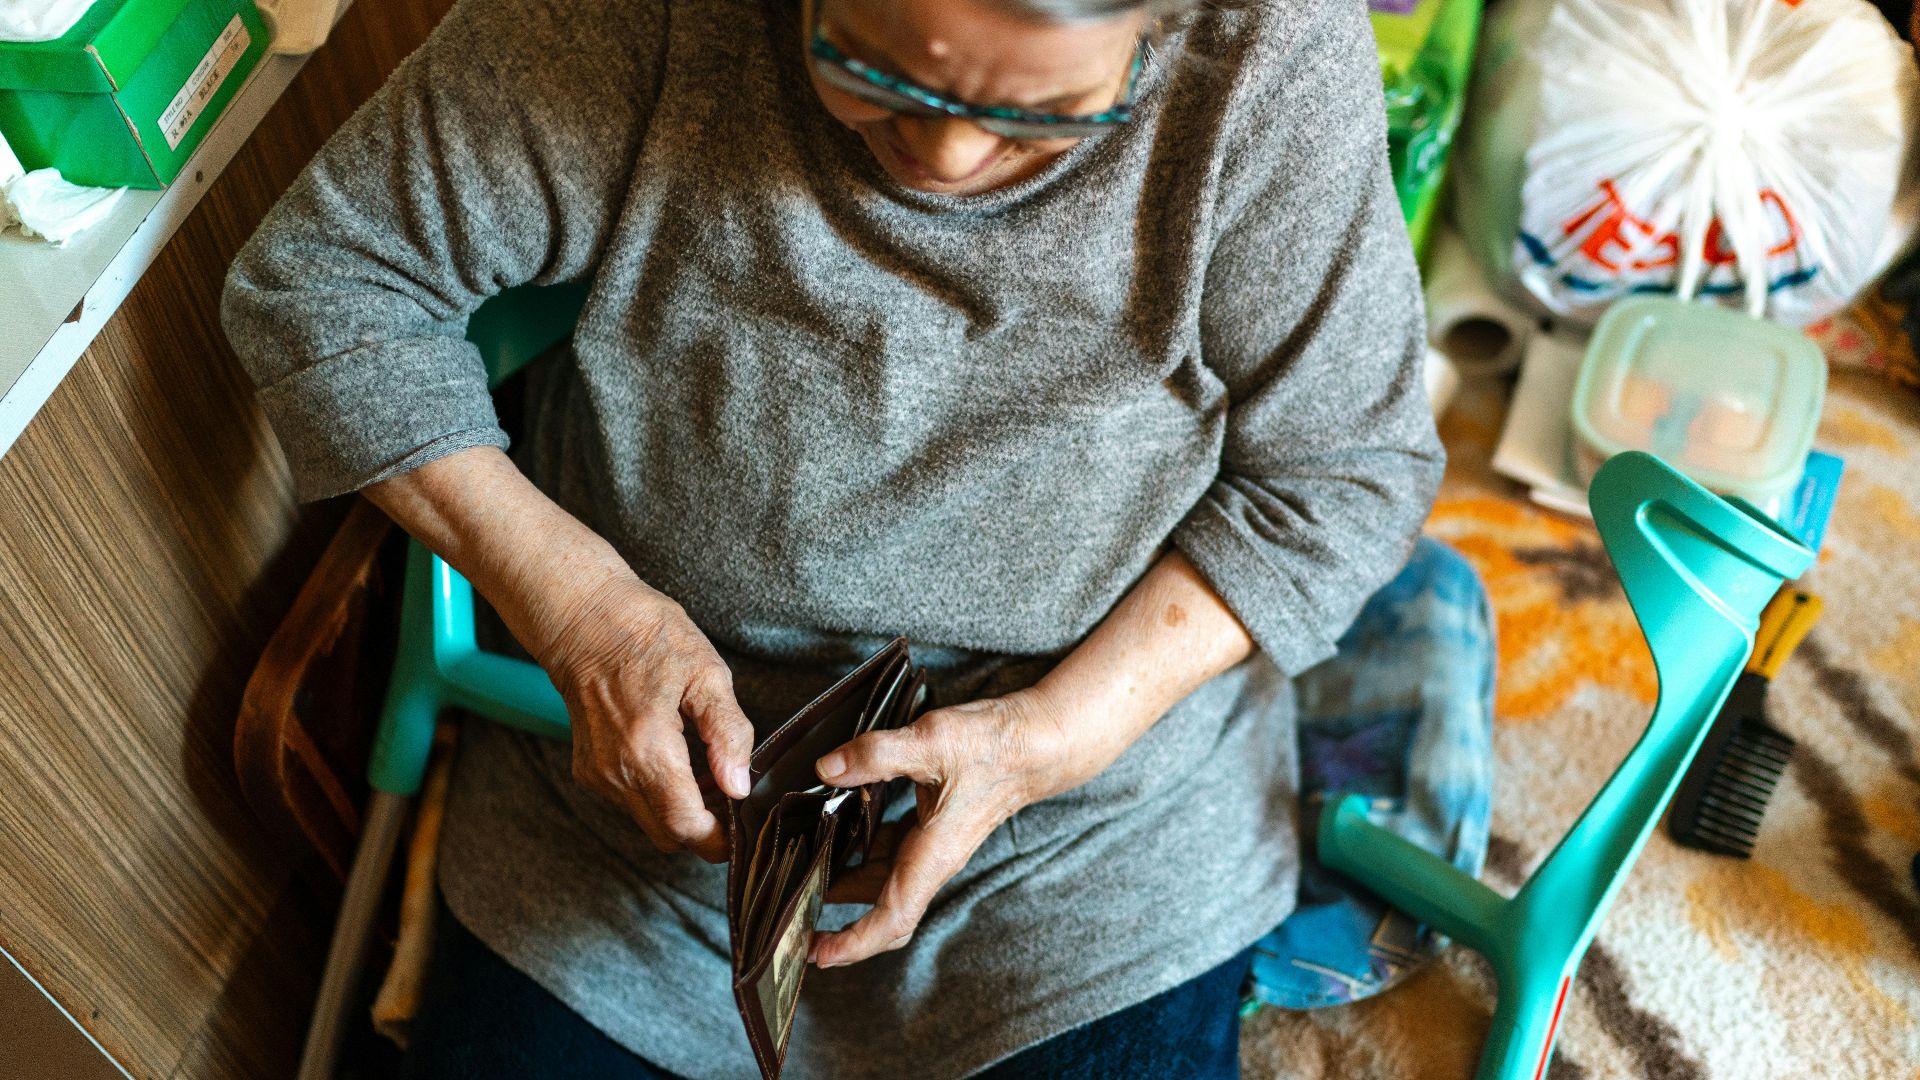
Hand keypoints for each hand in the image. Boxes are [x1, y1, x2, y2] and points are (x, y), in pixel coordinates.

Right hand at [528, 570, 755, 861]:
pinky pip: (631, 802)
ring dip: (682, 811)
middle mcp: (615, 770)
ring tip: (710, 773)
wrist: (584, 619)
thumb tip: (739, 785)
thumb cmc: (646, 635)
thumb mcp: (706, 672)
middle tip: (733, 797)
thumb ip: (727, 733)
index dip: (720, 838)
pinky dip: (659, 795)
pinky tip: (679, 762)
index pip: (685, 825)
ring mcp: (598, 773)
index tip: (745, 827)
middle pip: (667, 834)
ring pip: (649, 820)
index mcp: (647, 747)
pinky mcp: (589, 770)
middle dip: (705, 829)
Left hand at [806, 689, 1094, 966]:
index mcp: (932, 855)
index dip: (854, 943)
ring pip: (879, 877)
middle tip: (789, 913)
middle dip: (835, 915)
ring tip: (799, 866)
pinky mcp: (929, 826)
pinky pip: (886, 850)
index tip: (818, 954)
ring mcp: (930, 845)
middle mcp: (930, 859)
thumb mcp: (931, 742)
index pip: (892, 918)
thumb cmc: (993, 746)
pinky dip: (856, 847)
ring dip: (842, 879)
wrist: (1034, 741)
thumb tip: (826, 770)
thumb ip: (876, 755)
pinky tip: (832, 822)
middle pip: (878, 905)